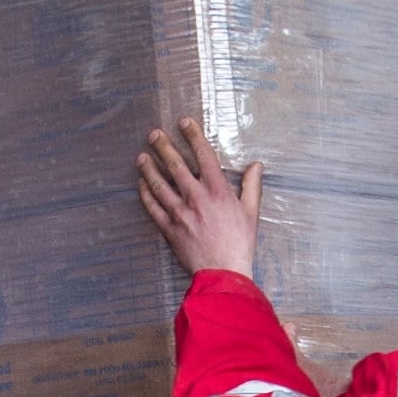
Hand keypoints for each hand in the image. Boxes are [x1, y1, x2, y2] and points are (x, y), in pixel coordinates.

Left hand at [137, 124, 264, 281]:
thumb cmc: (239, 245)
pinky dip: (145, 193)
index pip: (203, 155)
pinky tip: (141, 184)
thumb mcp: (251, 213)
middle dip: (163, 146)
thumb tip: (256, 166)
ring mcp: (180, 213)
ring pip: (159, 184)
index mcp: (218, 191)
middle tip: (154, 135)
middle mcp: (196, 197)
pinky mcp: (169, 228)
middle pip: (176, 165)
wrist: (223, 273)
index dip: (193, 136)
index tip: (184, 123)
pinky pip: (152, 207)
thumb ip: (252, 186)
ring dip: (149, 168)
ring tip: (142, 157)